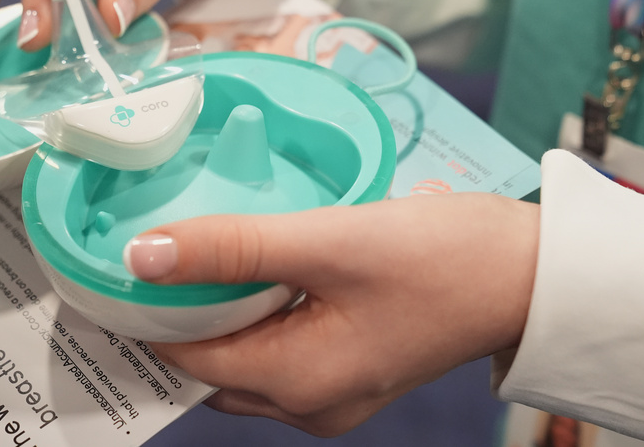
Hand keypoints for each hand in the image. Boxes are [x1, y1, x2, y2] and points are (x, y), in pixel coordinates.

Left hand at [123, 193, 538, 436]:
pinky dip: (252, 313)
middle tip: (142, 257)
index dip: (144, 313)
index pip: (186, 356)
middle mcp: (309, 402)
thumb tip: (142, 256)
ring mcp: (332, 389)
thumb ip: (232, 249)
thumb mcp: (326, 241)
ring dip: (214, 311)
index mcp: (296, 382)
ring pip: (243, 355)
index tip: (113, 266)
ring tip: (187, 256)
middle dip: (172, 317)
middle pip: (210, 363)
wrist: (531, 273)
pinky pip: (277, 347)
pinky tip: (246, 268)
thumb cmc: (441, 258)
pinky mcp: (350, 364)